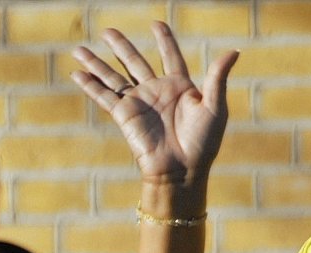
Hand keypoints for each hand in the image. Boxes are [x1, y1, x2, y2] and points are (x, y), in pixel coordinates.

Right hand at [71, 21, 238, 195]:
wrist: (181, 170)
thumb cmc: (202, 143)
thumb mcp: (215, 107)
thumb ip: (218, 77)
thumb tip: (234, 52)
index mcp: (179, 87)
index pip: (170, 56)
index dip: (164, 40)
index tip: (156, 24)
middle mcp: (156, 92)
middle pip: (134, 62)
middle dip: (121, 47)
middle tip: (108, 31)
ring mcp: (138, 103)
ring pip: (113, 77)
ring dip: (96, 63)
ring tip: (79, 49)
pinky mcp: (125, 116)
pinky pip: (104, 96)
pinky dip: (90, 85)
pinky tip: (77, 73)